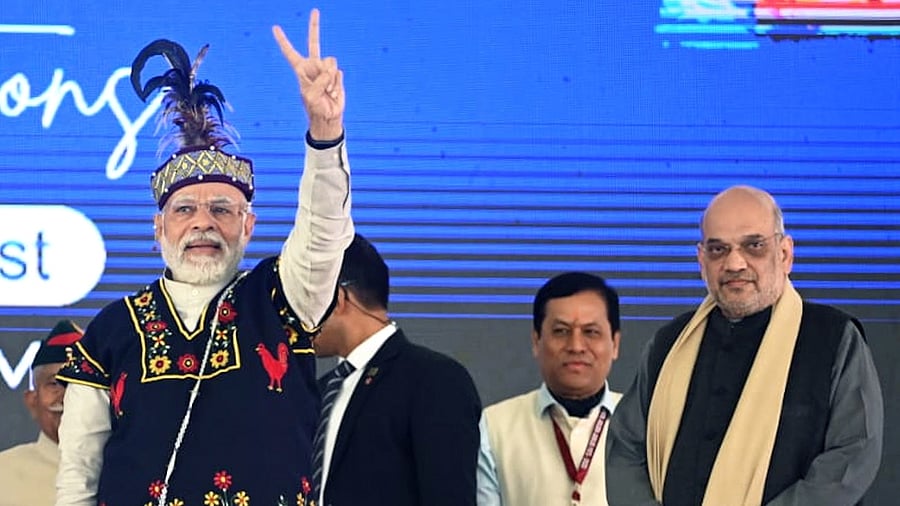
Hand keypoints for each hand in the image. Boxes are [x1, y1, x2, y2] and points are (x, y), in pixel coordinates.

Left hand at [273, 8, 344, 140]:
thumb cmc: (315, 108)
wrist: (329, 117)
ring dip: (329, 77)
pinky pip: (338, 72)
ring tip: (327, 91)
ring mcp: (325, 70)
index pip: (290, 52)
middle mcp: (313, 66)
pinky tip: (333, 93)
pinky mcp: (337, 75)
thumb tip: (330, 70)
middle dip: (314, 26)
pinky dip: (337, 84)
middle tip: (315, 12)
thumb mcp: (311, 96)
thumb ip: (319, 80)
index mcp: (300, 70)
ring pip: (330, 61)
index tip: (275, 28)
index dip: (283, 41)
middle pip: (314, 43)